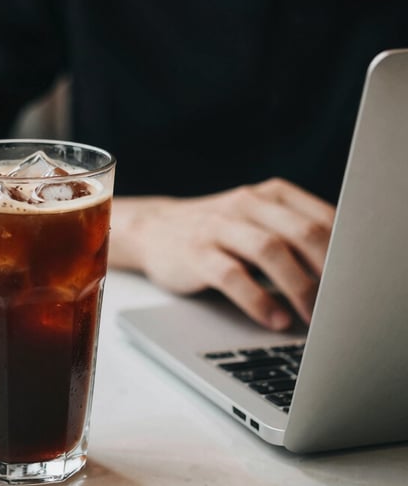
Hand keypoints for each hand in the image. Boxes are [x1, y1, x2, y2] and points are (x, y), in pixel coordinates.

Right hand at [109, 178, 335, 329]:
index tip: (360, 286)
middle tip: (341, 309)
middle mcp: (247, 203)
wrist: (154, 230)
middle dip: (329, 275)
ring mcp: (218, 225)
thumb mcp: (258, 222)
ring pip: (269, 251)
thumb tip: (346, 275)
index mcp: (272, 194)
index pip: (324, 219)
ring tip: (311, 319)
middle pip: (302, 233)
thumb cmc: (218, 233)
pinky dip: (258, 300)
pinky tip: (273, 319)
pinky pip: (232, 275)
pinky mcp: (195, 252)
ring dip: (298, 288)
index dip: (348, 254)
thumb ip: (295, 235)